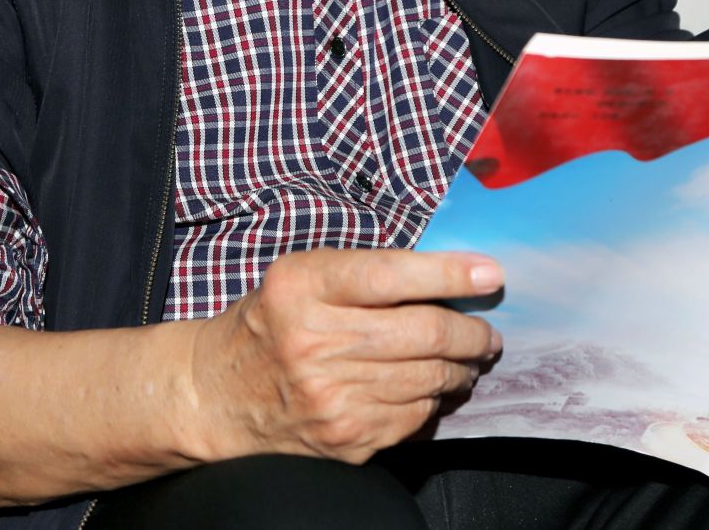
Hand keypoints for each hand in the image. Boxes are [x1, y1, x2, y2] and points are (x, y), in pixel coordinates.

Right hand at [185, 248, 504, 463]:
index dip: (450, 275)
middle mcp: (314, 342)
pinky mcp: (345, 438)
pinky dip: (434, 401)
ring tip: (468, 358)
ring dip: (461, 367)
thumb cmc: (269, 323)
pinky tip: (432, 388)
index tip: (491, 275)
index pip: (391, 275)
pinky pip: (415, 417)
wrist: (216, 395)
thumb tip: (451, 275)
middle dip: (472, 332)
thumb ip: (364, 271)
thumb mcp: (300, 277)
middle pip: (424, 333)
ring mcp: (331, 398)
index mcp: (302, 288)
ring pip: (429, 378)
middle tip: (488, 331)